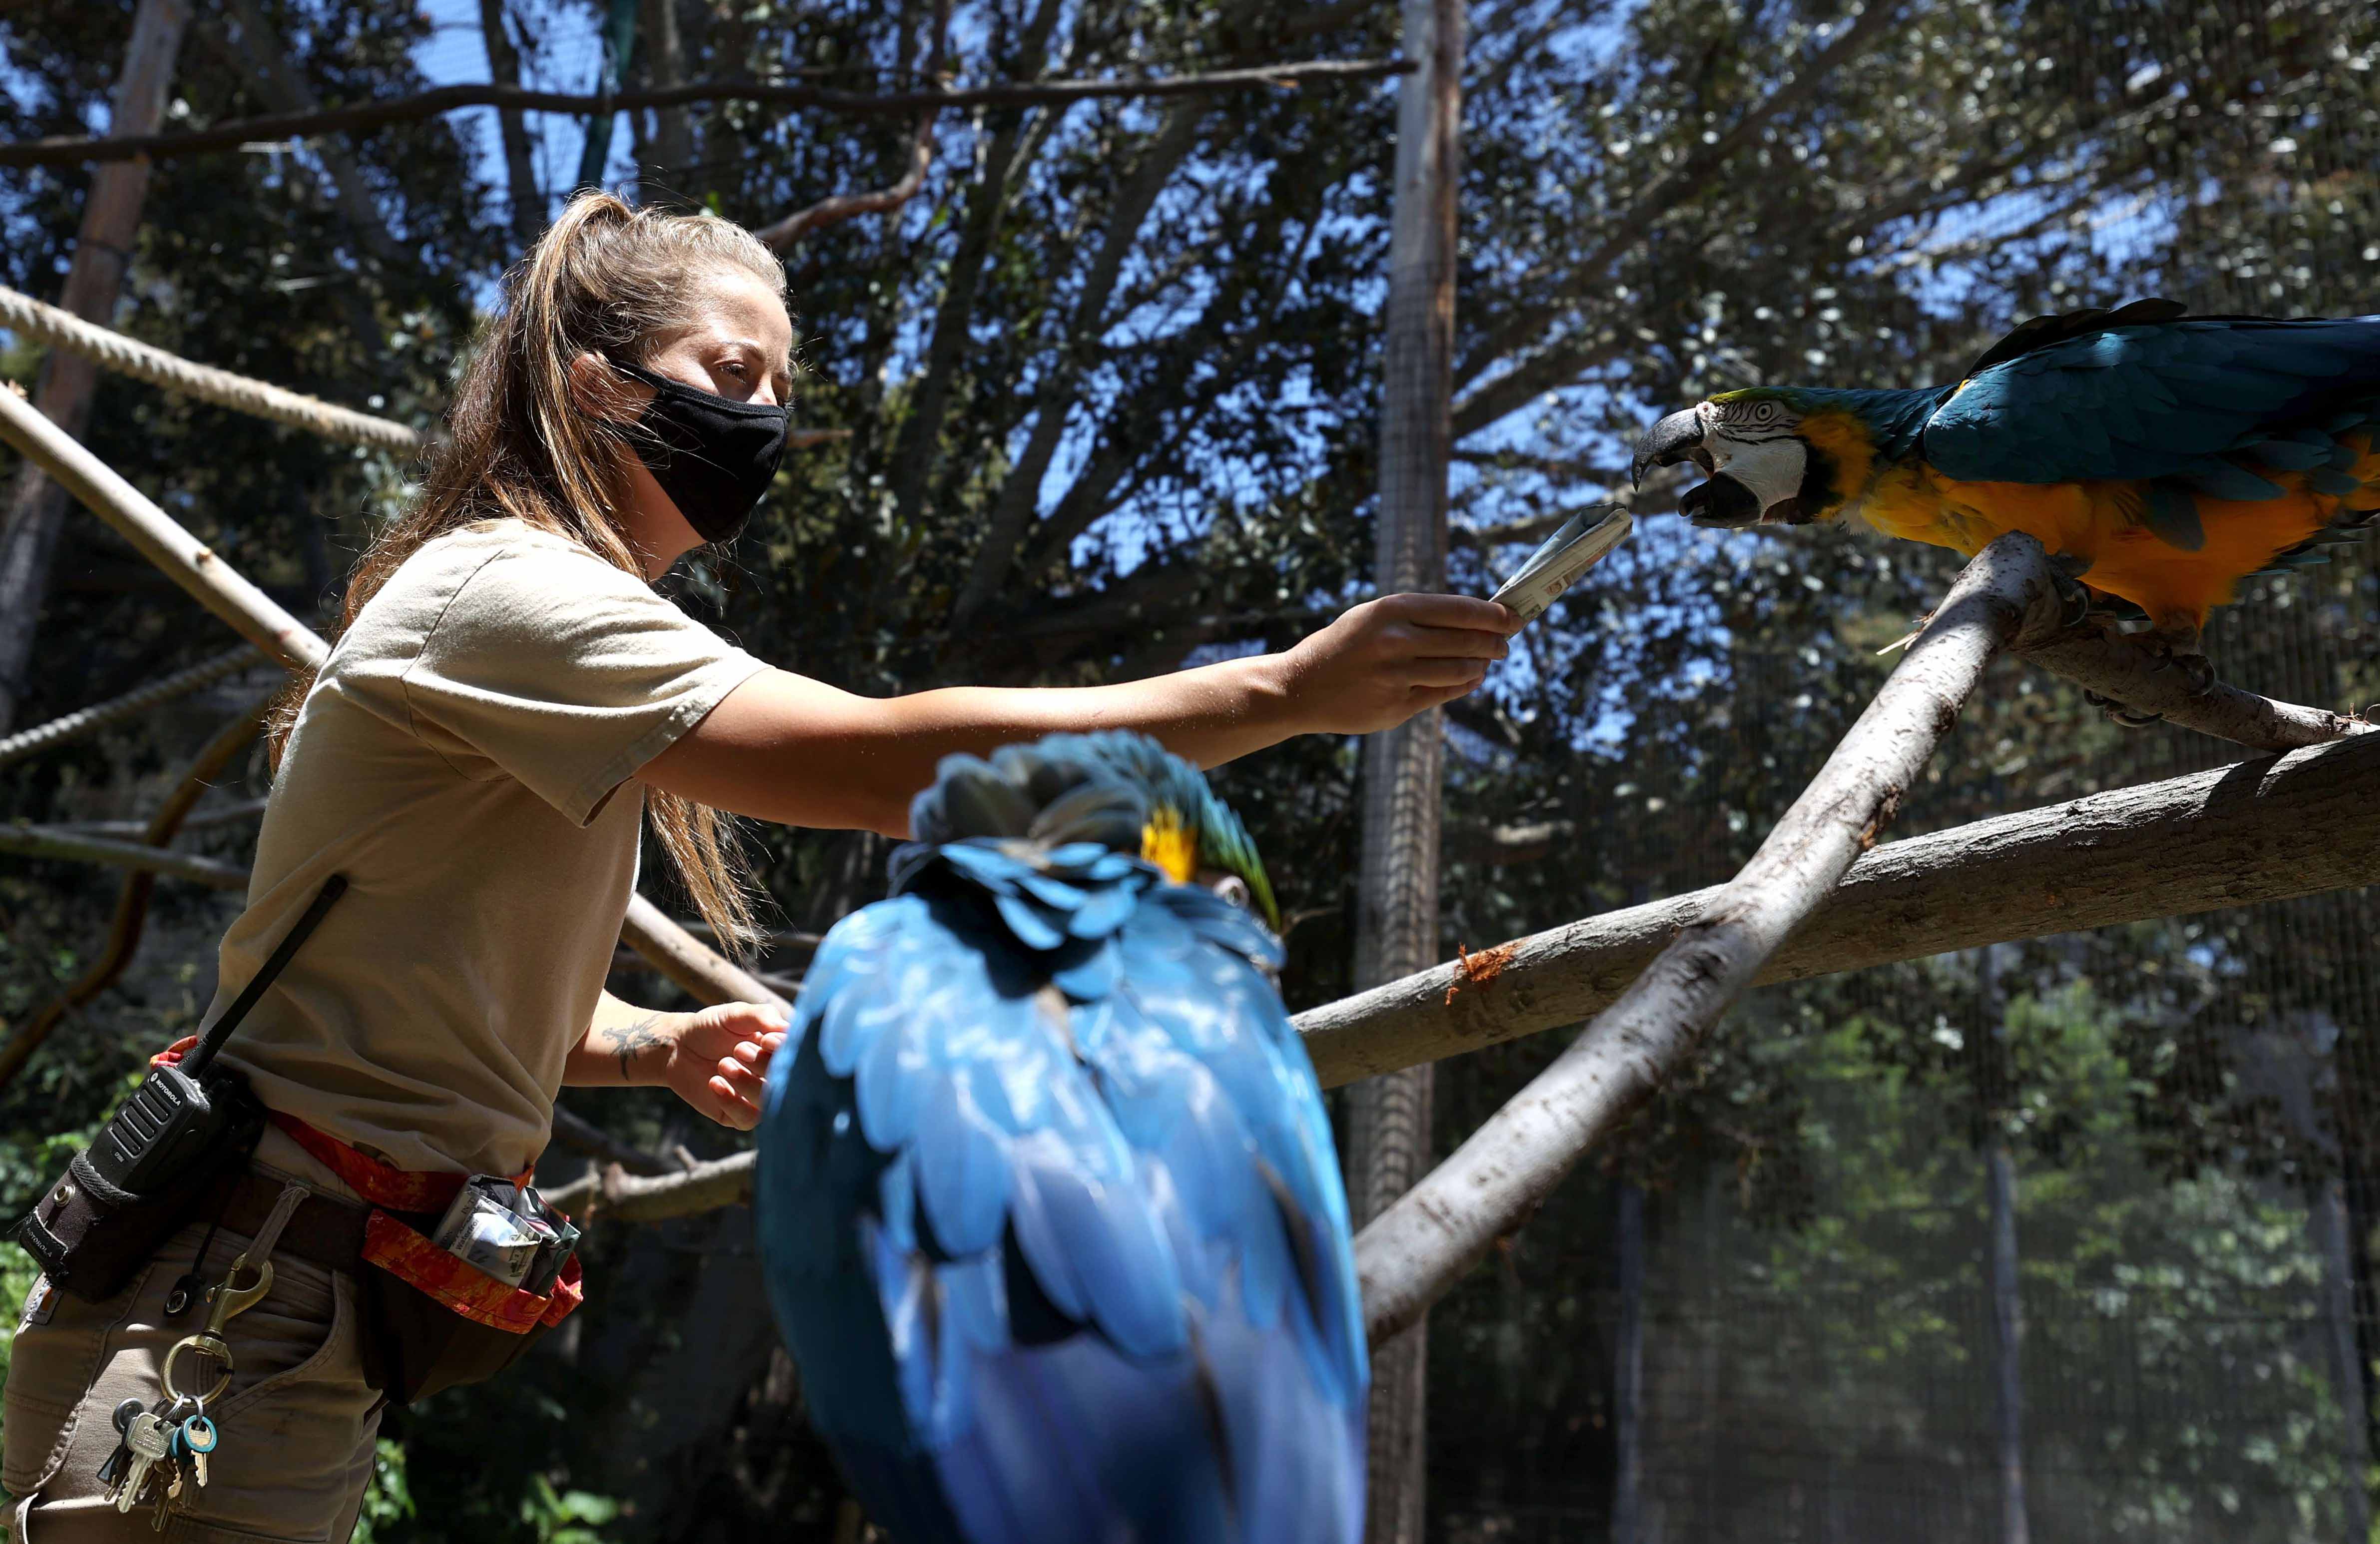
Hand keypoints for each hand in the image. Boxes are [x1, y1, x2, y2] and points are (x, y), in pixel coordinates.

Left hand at [659, 1002, 788, 1130]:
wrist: (678, 1047)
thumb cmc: (711, 1027)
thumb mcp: (736, 1014)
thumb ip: (762, 1016)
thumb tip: (788, 1030)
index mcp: (781, 1051)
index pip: (799, 1057)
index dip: (785, 1052)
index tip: (765, 1040)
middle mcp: (775, 1076)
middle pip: (786, 1081)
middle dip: (763, 1065)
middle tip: (739, 1049)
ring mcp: (758, 1098)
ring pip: (769, 1102)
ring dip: (747, 1083)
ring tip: (723, 1064)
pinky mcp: (739, 1116)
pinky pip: (748, 1119)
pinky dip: (732, 1101)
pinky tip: (714, 1083)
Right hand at [1271, 593, 1518, 734]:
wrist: (1300, 687)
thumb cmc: (1343, 646)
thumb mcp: (1373, 617)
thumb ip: (1418, 616)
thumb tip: (1475, 618)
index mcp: (1392, 610)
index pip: (1460, 610)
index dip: (1494, 615)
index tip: (1512, 617)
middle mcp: (1396, 641)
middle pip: (1468, 640)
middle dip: (1495, 642)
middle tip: (1505, 643)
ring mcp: (1397, 676)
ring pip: (1461, 669)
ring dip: (1482, 665)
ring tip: (1487, 661)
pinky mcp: (1397, 706)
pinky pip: (1444, 693)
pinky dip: (1464, 684)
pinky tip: (1470, 678)